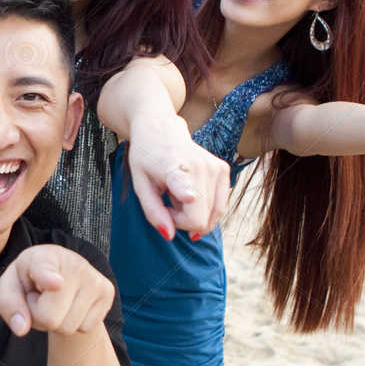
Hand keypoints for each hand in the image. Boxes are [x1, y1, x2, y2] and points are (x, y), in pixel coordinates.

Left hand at [0, 245, 114, 336]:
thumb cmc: (30, 280)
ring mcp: (93, 278)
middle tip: (42, 299)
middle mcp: (73, 264)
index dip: (48, 278)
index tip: (55, 283)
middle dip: (41, 317)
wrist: (60, 273)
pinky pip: (85, 329)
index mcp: (41, 257)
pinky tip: (70, 305)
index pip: (44, 271)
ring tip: (56, 301)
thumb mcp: (10, 288)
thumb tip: (21, 328)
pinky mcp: (107, 292)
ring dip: (57, 322)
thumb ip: (9, 306)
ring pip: (68, 328)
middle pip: (51, 319)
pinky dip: (74, 323)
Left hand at [125, 123, 230, 240]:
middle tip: (169, 204)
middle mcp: (199, 167)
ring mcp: (215, 167)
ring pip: (212, 216)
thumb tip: (169, 236)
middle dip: (182, 222)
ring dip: (194, 215)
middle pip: (199, 219)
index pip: (183, 183)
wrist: (161, 129)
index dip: (186, 193)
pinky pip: (220, 207)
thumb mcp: (141, 186)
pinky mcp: (223, 169)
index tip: (190, 196)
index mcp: (172, 168)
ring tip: (179, 197)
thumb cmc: (147, 159)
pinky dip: (206, 209)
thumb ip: (154, 213)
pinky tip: (192, 196)